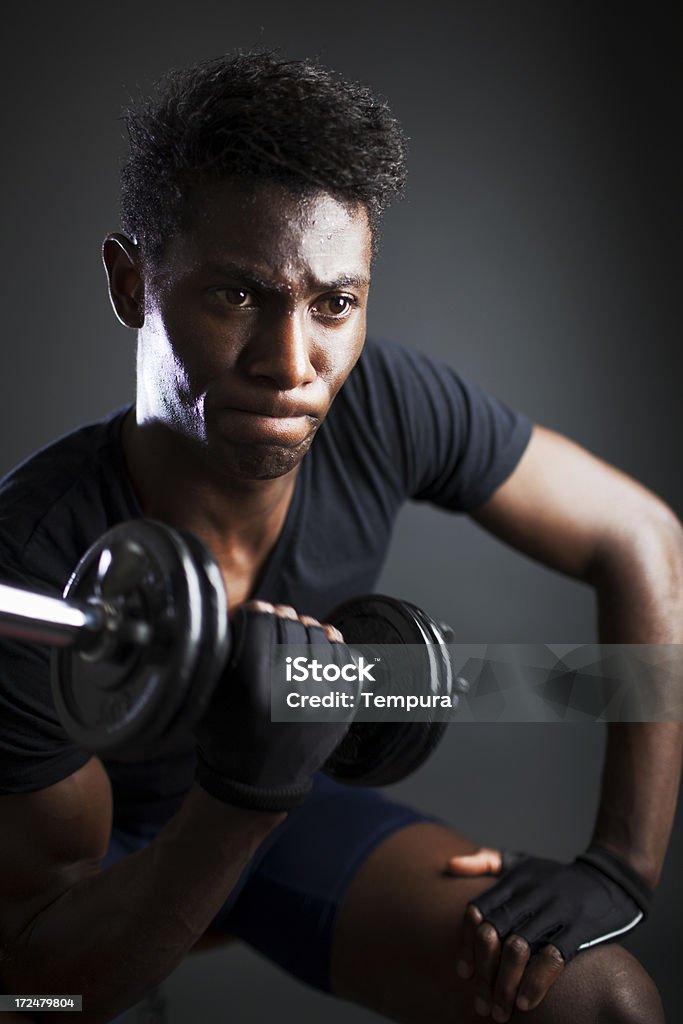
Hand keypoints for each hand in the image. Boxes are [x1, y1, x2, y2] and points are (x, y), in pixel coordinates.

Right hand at [195, 601, 355, 811]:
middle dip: (283, 616)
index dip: (258, 611)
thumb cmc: (226, 736)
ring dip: (310, 628)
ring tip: (300, 628)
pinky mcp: (342, 711)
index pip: (262, 624)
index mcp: (253, 687)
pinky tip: (326, 643)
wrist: (255, 785)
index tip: (257, 609)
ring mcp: (322, 702)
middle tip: (278, 615)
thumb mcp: (210, 696)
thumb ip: (224, 655)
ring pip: (324, 639)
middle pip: (293, 628)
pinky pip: (347, 662)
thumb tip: (245, 614)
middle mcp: (291, 693)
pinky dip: (336, 647)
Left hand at [447, 845, 650, 1020]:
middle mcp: (529, 894)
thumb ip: (486, 861)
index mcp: (513, 881)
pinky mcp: (579, 927)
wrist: (611, 877)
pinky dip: (536, 982)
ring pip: (518, 949)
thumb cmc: (557, 876)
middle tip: (480, 1004)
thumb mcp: (521, 861)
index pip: (477, 912)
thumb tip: (450, 864)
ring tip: (500, 1011)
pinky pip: (553, 957)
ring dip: (505, 984)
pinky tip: (525, 1002)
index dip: (466, 945)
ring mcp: (554, 910)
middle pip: (493, 935)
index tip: (464, 974)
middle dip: (484, 973)